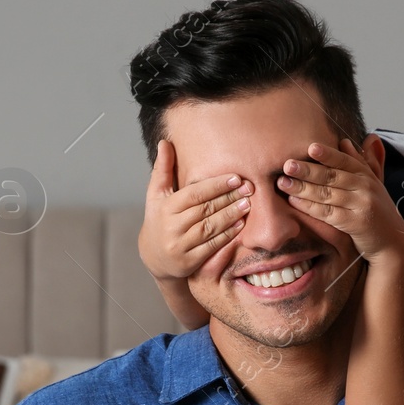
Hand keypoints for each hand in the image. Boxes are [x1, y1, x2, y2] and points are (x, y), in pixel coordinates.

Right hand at [139, 140, 251, 281]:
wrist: (154, 257)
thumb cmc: (159, 219)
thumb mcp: (156, 195)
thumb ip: (163, 170)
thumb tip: (165, 142)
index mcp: (165, 208)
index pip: (194, 194)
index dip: (216, 186)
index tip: (236, 178)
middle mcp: (172, 227)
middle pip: (205, 210)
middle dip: (228, 198)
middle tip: (248, 189)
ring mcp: (180, 246)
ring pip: (210, 228)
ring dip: (231, 216)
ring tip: (247, 205)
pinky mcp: (189, 262)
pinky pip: (212, 247)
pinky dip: (227, 235)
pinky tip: (240, 225)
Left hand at [279, 139, 403, 264]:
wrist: (391, 243)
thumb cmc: (377, 213)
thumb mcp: (372, 184)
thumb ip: (359, 163)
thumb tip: (345, 142)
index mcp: (367, 176)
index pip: (345, 161)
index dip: (328, 154)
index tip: (310, 147)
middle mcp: (365, 188)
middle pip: (332, 176)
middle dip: (308, 170)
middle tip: (287, 164)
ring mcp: (361, 205)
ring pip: (327, 194)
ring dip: (303, 187)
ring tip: (283, 182)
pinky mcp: (355, 224)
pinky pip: (327, 213)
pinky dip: (309, 206)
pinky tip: (294, 201)